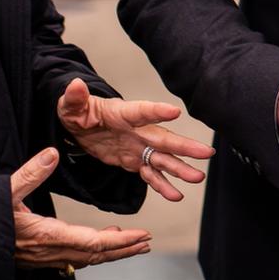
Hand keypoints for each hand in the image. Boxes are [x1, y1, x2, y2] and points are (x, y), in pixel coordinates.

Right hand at [11, 149, 151, 269]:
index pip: (94, 243)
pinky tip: (98, 241)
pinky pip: (71, 257)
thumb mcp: (5, 191)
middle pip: (95, 254)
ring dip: (110, 251)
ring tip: (132, 244)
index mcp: (48, 235)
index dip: (121, 241)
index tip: (143, 236)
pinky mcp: (37, 257)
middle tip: (147, 243)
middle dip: (124, 249)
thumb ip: (30, 173)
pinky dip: (90, 250)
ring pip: (85, 257)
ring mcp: (43, 256)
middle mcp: (49, 250)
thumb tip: (51, 153)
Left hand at [57, 78, 215, 201]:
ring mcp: (138, 147)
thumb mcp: (72, 106)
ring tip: (197, 178)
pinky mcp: (133, 162)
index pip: (142, 112)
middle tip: (206, 152)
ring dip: (180, 169)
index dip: (158, 112)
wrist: (80, 129)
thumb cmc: (79, 113)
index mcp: (123, 114)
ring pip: (163, 159)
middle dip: (185, 146)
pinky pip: (151, 174)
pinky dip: (162, 185)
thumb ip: (75, 98)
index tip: (175, 112)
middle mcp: (137, 131)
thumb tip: (75, 84)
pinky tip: (175, 195)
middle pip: (164, 139)